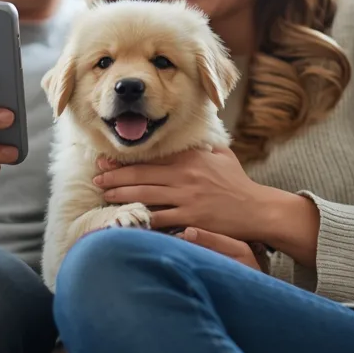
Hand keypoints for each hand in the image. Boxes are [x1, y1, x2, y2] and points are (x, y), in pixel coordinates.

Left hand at [94, 146, 321, 266]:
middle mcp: (185, 176)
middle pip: (141, 175)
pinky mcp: (191, 218)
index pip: (150, 158)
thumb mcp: (220, 155)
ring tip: (104, 195)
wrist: (257, 209)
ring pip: (145, 195)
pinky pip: (160, 218)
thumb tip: (186, 133)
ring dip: (121, 195)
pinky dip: (142, 218)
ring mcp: (187, 198)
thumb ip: (199, 145)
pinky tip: (127, 219)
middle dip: (115, 177)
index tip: (106, 161)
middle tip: (96, 179)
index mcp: (189, 159)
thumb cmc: (237, 183)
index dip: (125, 161)